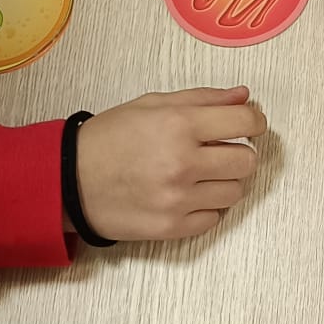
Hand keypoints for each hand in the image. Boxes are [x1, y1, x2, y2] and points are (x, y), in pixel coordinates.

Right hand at [74, 87, 265, 241]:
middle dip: (239, 153)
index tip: (250, 124)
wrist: (68, 180)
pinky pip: (215, 218)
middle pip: (247, 161)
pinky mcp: (173, 227)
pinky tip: (189, 195)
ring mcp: (179, 199)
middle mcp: (183, 163)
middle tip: (220, 151)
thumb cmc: (108, 139)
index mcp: (179, 126)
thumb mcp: (151, 105)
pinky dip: (208, 207)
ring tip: (201, 174)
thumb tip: (243, 97)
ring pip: (235, 192)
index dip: (254, 121)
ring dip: (225, 181)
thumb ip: (202, 99)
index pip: (245, 122)